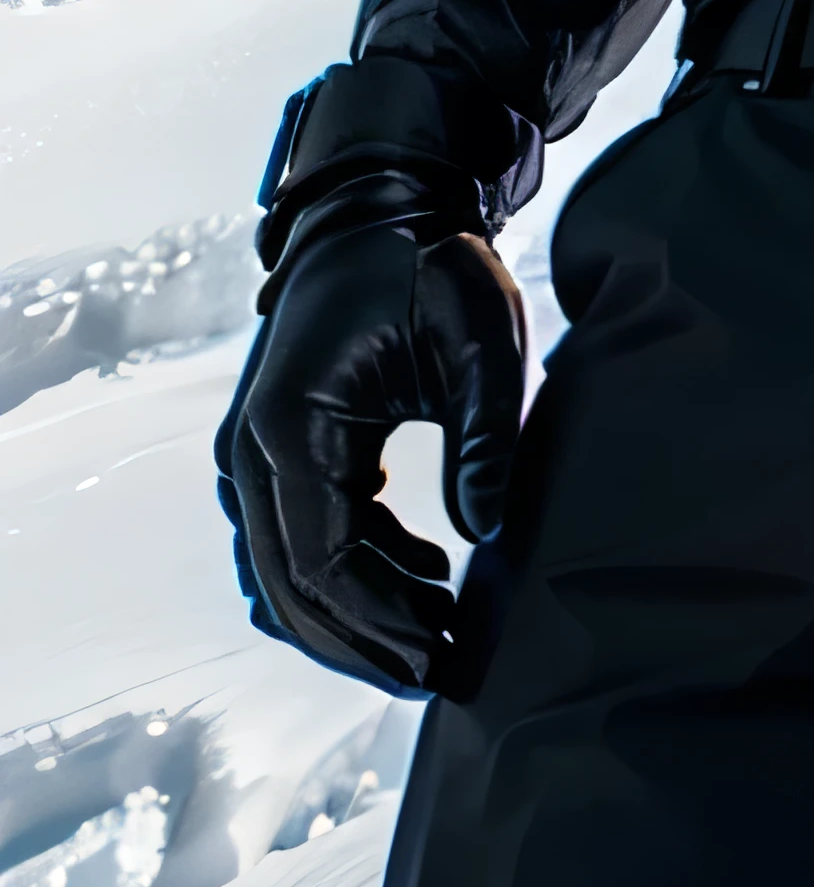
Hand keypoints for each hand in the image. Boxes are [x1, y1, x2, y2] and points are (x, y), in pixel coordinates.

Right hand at [214, 178, 527, 694]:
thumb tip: (489, 533)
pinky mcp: (278, 451)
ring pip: (287, 574)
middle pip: (292, 587)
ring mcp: (254, 455)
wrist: (384, 210)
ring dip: (355, 616)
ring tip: (440, 638)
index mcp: (291, 428)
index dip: (377, 623)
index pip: (320, 562)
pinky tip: (425, 579)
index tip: (439, 657)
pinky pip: (299, 537)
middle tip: (441, 676)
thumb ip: (487, 434)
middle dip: (364, 641)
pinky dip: (351, 572)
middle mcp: (252, 453)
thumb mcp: (481, 338)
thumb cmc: (434, 265)